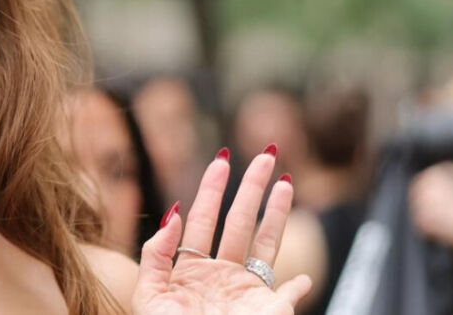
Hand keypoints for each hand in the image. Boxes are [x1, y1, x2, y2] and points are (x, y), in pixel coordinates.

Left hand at [133, 147, 311, 313]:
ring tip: (285, 181)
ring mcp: (245, 294)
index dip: (212, 190)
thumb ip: (155, 254)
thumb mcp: (147, 295)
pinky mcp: (268, 312)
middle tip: (268, 154)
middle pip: (239, 222)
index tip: (223, 160)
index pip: (202, 220)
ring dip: (277, 213)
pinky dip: (298, 289)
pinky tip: (305, 278)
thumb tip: (173, 214)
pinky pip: (287, 297)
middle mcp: (220, 276)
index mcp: (189, 270)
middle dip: (252, 188)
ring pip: (265, 244)